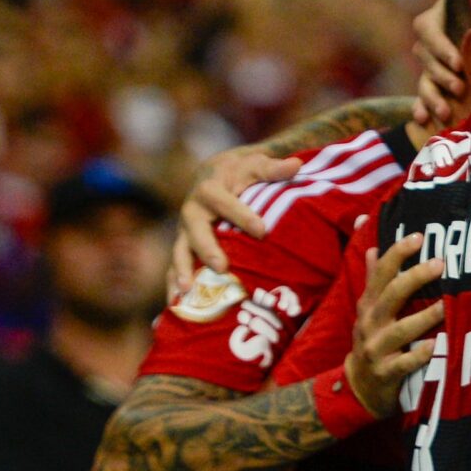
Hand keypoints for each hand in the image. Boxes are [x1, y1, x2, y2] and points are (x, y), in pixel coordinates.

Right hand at [169, 147, 301, 298]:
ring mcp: (184, 232)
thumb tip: (296, 164)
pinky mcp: (184, 247)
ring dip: (182, 271)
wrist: (214, 174)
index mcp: (209, 189)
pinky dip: (173, 285)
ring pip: (180, 252)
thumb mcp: (255, 165)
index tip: (262, 231)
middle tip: (223, 267)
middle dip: (208, 249)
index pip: (224, 202)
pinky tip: (176, 306)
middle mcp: (192, 211)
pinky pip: (175, 267)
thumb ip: (274, 168)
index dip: (242, 215)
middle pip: (196, 230)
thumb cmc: (241, 172)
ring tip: (187, 291)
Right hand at [345, 234, 446, 415]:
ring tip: (446, 305)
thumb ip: (373, 279)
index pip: (381, 273)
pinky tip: (435, 346)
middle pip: (392, 295)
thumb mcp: (368, 310)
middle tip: (440, 263)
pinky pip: (404, 363)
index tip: (419, 236)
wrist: (359, 386)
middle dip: (415, 277)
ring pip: (401, 329)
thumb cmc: (372, 340)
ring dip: (424, 317)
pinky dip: (419, 355)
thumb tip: (372, 247)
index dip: (398, 253)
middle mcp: (371, 323)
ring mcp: (376, 348)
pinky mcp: (386, 373)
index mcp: (369, 304)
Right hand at [406, 0, 470, 130]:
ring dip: (432, 97)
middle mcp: (436, 45)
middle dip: (440, 75)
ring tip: (446, 112)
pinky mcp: (445, 90)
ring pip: (425, 83)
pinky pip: (426, 100)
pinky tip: (425, 122)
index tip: (459, 63)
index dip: (440, 47)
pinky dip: (424, 111)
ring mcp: (440, 68)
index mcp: (439, 19)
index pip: (427, 31)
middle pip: (425, 60)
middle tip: (460, 86)